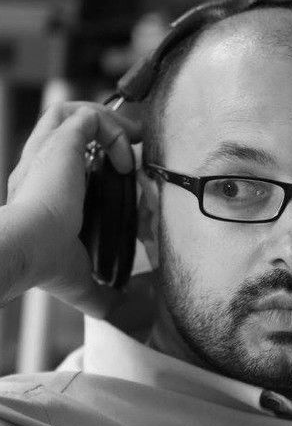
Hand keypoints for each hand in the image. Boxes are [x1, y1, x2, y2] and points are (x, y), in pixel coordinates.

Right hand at [5, 101, 141, 316]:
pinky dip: (112, 129)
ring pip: (69, 113)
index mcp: (37, 191)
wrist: (25, 249)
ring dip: (106, 120)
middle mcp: (37, 166)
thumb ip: (99, 294)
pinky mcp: (60, 144)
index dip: (92, 159)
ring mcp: (46, 152)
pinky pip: (87, 117)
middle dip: (101, 128)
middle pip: (63, 126)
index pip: (61, 160)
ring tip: (132, 137)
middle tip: (130, 144)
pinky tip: (125, 156)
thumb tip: (119, 312)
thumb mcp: (77, 278)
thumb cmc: (41, 263)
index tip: (122, 174)